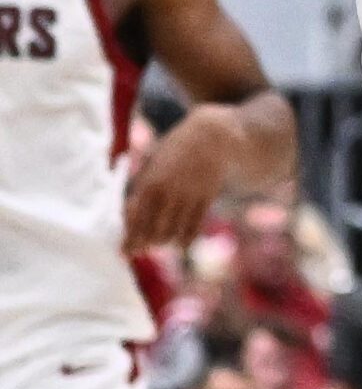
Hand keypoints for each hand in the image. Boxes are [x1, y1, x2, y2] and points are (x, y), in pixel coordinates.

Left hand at [123, 106, 244, 250]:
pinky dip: (185, 240)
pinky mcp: (206, 198)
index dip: (129, 239)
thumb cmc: (174, 150)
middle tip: (142, 250)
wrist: (210, 136)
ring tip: (160, 243)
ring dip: (164, 243)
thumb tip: (130, 217)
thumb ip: (141, 190)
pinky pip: (194, 228)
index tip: (125, 252)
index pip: (135, 220)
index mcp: (149, 183)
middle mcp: (168, 192)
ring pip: (172, 233)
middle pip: (152, 231)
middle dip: (145, 244)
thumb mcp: (152, 166)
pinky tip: (180, 244)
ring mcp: (188, 196)